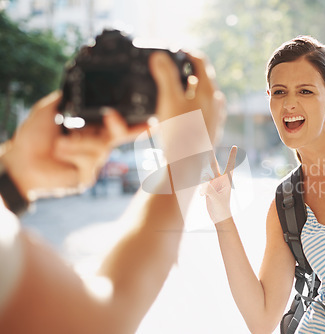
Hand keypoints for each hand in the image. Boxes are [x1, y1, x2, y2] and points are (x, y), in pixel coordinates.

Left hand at [0, 92, 148, 199]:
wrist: (19, 161)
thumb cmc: (32, 137)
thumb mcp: (50, 108)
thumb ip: (68, 97)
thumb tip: (77, 81)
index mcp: (92, 129)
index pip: (119, 124)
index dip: (136, 122)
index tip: (152, 119)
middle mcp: (97, 145)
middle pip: (119, 134)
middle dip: (120, 126)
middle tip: (111, 118)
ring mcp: (94, 162)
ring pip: (102, 148)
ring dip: (80, 143)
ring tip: (60, 143)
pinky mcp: (88, 175)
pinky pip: (90, 162)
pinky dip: (75, 154)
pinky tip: (61, 152)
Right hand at [148, 51, 225, 144]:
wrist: (187, 165)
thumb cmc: (179, 132)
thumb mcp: (169, 99)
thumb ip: (165, 75)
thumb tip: (160, 55)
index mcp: (209, 90)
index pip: (200, 61)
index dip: (186, 53)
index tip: (173, 51)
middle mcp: (217, 101)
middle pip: (202, 78)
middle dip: (186, 71)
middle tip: (169, 70)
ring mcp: (216, 116)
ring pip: (202, 95)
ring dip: (188, 89)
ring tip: (172, 91)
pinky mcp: (211, 129)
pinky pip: (201, 110)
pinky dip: (189, 104)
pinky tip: (177, 112)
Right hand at [201, 146, 237, 223]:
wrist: (219, 217)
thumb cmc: (221, 208)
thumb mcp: (216, 199)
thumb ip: (209, 191)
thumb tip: (202, 184)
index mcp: (226, 181)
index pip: (230, 165)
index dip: (232, 156)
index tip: (234, 146)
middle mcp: (219, 180)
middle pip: (214, 165)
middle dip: (210, 156)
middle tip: (207, 145)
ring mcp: (213, 183)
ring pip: (206, 172)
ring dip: (201, 169)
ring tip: (197, 165)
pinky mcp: (207, 187)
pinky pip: (202, 180)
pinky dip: (199, 181)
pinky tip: (199, 189)